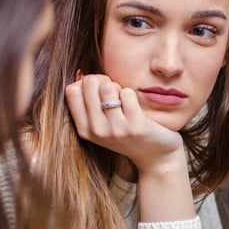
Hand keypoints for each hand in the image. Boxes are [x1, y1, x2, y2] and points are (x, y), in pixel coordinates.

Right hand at [64, 73, 184, 174]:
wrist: (156, 156)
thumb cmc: (127, 132)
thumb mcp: (102, 123)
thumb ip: (88, 101)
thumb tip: (80, 72)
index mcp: (84, 129)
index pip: (72, 90)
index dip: (87, 82)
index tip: (99, 90)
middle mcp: (97, 131)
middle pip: (89, 83)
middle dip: (103, 80)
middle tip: (115, 93)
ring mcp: (116, 130)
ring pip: (107, 87)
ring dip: (118, 87)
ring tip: (125, 100)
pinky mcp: (136, 127)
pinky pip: (128, 93)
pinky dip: (133, 94)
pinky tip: (136, 106)